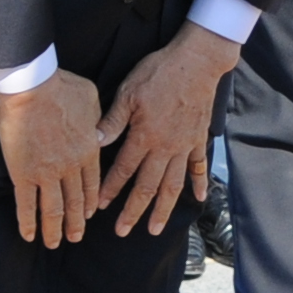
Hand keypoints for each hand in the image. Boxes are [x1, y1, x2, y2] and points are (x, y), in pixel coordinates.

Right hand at [0, 72, 106, 249]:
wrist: (32, 86)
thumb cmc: (61, 86)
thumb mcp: (92, 98)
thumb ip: (99, 119)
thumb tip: (101, 130)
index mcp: (89, 151)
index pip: (92, 185)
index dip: (89, 203)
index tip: (88, 215)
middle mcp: (70, 168)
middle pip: (75, 203)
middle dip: (75, 224)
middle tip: (75, 237)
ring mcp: (47, 174)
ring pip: (53, 210)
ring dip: (54, 230)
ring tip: (53, 243)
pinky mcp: (23, 175)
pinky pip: (26, 205)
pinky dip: (28, 223)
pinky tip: (28, 235)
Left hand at [96, 26, 240, 236]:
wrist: (197, 61)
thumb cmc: (160, 72)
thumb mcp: (129, 91)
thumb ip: (113, 120)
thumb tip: (94, 142)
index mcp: (144, 135)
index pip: (124, 169)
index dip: (110, 189)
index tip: (99, 207)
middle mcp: (165, 147)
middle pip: (147, 186)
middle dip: (133, 211)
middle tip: (123, 231)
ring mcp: (184, 145)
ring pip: (173, 184)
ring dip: (163, 208)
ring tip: (155, 228)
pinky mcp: (198, 139)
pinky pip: (198, 167)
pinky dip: (199, 184)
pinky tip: (198, 199)